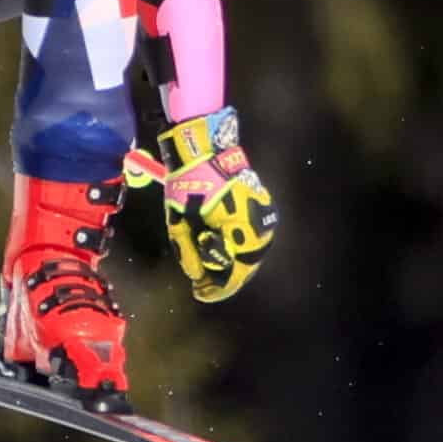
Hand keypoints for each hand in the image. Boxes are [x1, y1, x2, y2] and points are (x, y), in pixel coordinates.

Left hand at [122, 106, 274, 302]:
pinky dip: (236, 245)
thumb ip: (187, 253)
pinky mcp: (260, 203)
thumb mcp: (179, 221)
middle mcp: (258, 222)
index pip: (236, 271)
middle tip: (202, 282)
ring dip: (231, 262)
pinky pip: (250, 234)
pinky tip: (218, 246)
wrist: (203, 147)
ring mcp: (263, 212)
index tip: (201, 294)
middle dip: (224, 276)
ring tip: (208, 266)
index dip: (219, 288)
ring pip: (250, 251)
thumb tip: (196, 275)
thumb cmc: (188, 182)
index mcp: (240, 227)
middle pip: (246, 264)